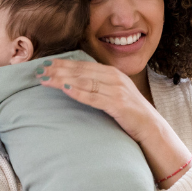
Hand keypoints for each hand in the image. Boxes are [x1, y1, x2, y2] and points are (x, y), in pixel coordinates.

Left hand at [35, 59, 163, 143]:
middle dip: (59, 69)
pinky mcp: (118, 104)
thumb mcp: (114, 94)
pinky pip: (94, 97)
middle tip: (40, 69)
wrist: (152, 127)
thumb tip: (75, 84)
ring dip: (63, 79)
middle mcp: (114, 78)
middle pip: (81, 71)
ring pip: (85, 81)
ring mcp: (117, 90)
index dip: (64, 63)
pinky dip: (78, 92)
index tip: (46, 63)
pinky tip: (64, 89)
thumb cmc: (130, 113)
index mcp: (112, 73)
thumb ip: (99, 87)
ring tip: (46, 79)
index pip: (83, 65)